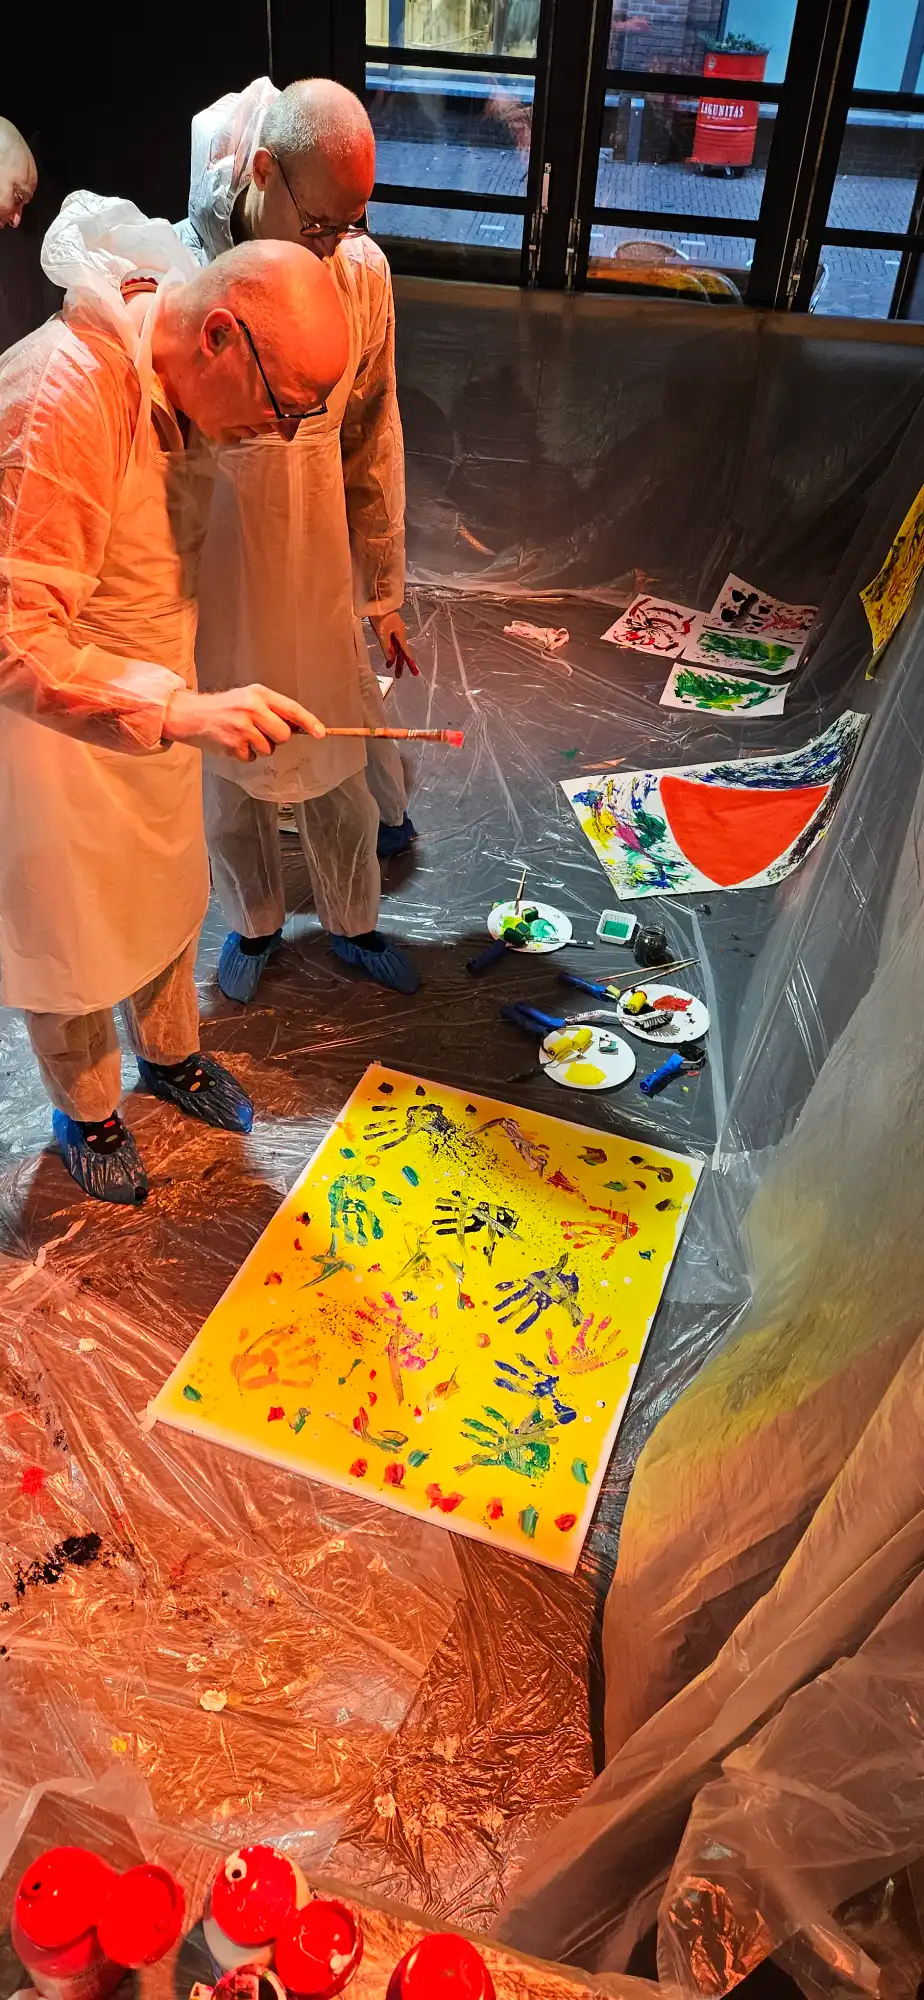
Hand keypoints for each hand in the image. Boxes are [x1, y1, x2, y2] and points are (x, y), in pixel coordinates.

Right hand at [163, 685, 325, 762]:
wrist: (191, 715)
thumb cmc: (225, 708)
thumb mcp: (249, 697)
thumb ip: (273, 709)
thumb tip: (300, 726)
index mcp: (259, 694)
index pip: (291, 709)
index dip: (309, 722)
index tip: (320, 733)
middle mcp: (251, 708)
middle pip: (283, 735)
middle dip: (277, 738)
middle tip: (261, 731)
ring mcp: (241, 728)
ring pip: (269, 749)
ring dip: (260, 747)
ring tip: (243, 735)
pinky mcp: (232, 745)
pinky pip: (252, 758)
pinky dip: (246, 754)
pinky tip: (234, 742)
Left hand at [369, 609, 418, 676]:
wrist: (379, 601)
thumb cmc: (381, 615)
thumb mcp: (382, 632)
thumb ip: (386, 646)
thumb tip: (391, 659)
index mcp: (400, 636)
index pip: (406, 653)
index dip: (410, 663)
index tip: (415, 672)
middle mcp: (399, 635)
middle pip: (401, 652)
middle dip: (401, 664)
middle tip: (399, 676)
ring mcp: (395, 631)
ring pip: (397, 648)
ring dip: (395, 658)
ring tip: (391, 668)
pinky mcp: (390, 629)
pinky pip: (393, 643)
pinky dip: (391, 651)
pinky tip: (389, 654)